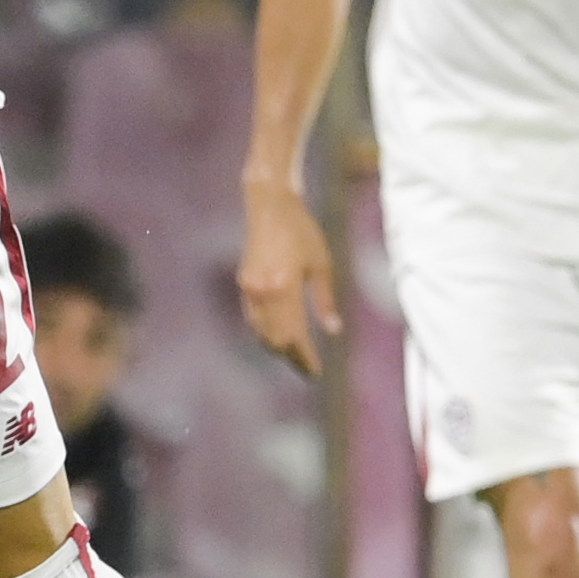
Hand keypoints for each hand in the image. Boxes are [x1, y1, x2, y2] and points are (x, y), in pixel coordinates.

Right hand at [237, 180, 339, 377]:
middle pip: (275, 339)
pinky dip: (265, 332)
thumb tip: (333, 331)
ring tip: (295, 356)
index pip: (294, 335)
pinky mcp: (244, 283)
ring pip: (261, 331)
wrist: (270, 206)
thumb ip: (325, 300)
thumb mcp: (321, 265)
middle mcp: (263, 292)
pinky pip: (253, 318)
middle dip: (291, 357)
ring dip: (277, 347)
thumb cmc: (301, 231)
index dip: (304, 357)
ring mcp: (250, 289)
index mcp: (284, 288)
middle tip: (307, 368)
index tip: (316, 371)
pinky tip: (277, 336)